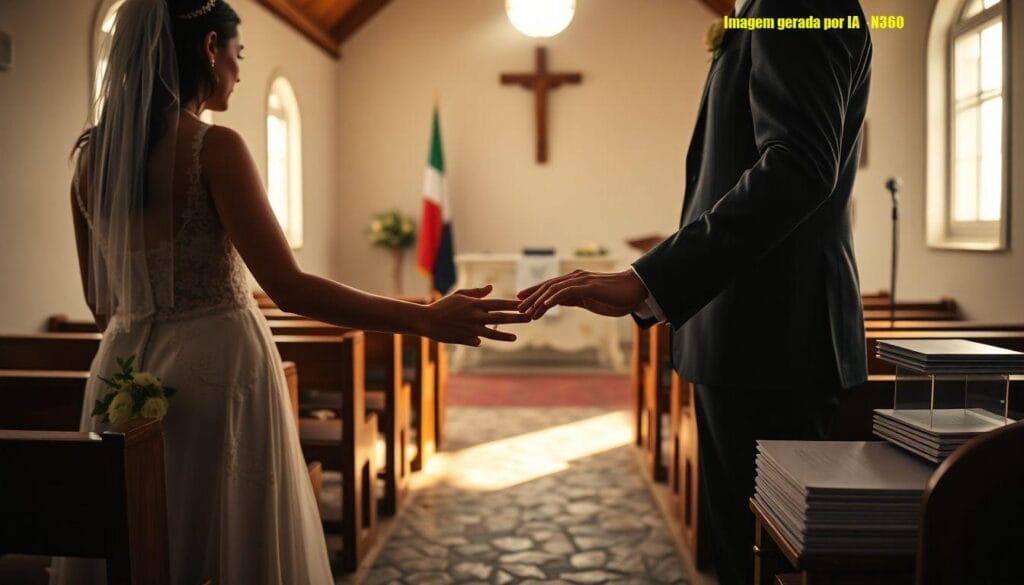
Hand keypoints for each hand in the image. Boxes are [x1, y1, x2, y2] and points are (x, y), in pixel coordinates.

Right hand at [423, 285, 531, 345]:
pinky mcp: (466, 339)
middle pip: (501, 318)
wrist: (427, 320)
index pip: (499, 303)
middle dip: (517, 318)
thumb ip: (477, 292)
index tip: (526, 304)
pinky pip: (477, 341)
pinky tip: (483, 340)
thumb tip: (491, 288)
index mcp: (476, 304)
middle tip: (530, 318)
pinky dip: (481, 340)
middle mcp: (476, 317)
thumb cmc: (443, 305)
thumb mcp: (460, 295)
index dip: (514, 304)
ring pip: (492, 333)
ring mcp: (471, 330)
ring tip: (516, 337)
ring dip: (505, 336)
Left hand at [517, 269, 647, 319]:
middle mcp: (575, 278)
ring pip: (553, 290)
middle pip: (547, 287)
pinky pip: (567, 291)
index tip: (521, 303)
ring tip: (528, 312)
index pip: (549, 288)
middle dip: (531, 298)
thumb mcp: (590, 301)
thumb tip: (559, 303)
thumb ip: (574, 299)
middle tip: (517, 308)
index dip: (534, 294)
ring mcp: (581, 281)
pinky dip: (554, 298)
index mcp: (575, 283)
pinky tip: (544, 306)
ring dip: (539, 301)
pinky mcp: (588, 286)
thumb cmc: (615, 297)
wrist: (635, 292)